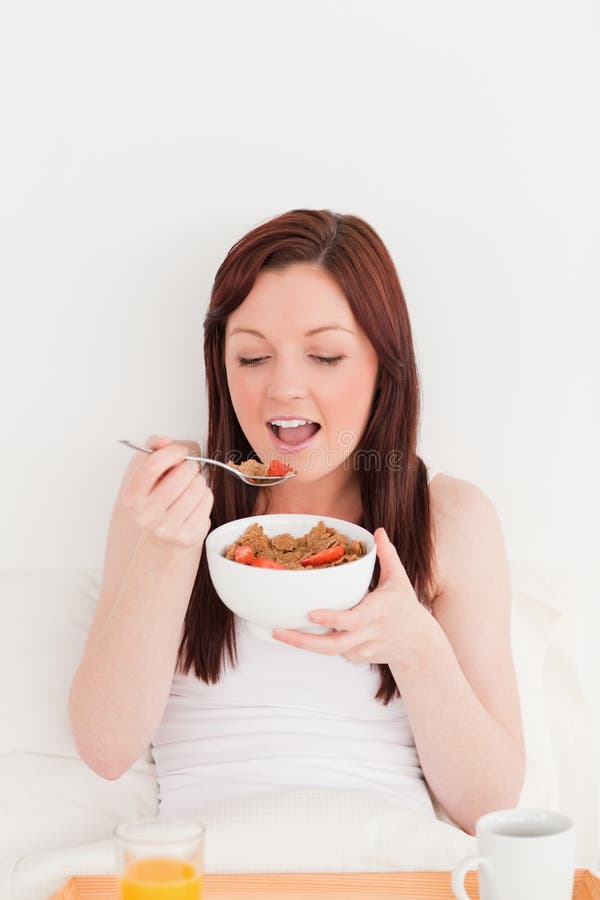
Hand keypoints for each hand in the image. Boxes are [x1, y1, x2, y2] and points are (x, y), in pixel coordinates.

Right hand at [120, 434, 213, 550]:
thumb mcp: (146, 475)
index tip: (180, 452)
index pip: (154, 465)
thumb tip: (163, 440)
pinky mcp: (188, 535)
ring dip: (198, 481)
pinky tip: (195, 501)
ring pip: (198, 486)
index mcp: (132, 498)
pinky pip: (207, 500)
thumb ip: (153, 451)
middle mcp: (147, 515)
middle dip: (189, 466)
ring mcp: (168, 528)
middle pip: (181, 475)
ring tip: (190, 486)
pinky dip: (205, 495)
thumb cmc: (155, 501)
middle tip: (187, 470)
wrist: (161, 539)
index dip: (172, 452)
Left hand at [272, 527, 436, 668]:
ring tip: (279, 633)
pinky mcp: (357, 657)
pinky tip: (303, 633)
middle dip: (303, 641)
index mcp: (376, 613)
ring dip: (304, 643)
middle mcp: (367, 634)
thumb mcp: (399, 579)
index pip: (351, 620)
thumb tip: (378, 530)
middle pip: (333, 645)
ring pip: (330, 650)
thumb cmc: (405, 607)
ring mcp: (361, 649)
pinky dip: (319, 642)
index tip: (310, 613)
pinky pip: (335, 650)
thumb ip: (387, 555)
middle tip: (278, 631)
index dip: (330, 618)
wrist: (418, 645)